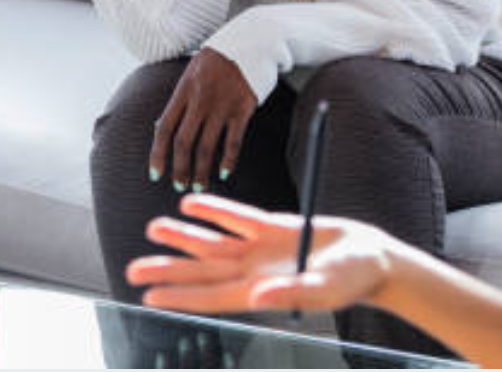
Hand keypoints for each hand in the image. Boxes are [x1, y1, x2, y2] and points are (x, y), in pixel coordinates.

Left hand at [127, 195, 393, 313]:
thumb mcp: (323, 290)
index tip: (149, 295)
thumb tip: (258, 295)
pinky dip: (213, 210)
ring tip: (152, 229)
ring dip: (182, 236)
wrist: (370, 258)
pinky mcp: (273, 227)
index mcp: (260, 292)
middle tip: (132, 268)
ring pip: (212, 242)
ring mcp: (260, 249)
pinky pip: (236, 217)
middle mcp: (253, 271)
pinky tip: (190, 206)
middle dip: (168, 268)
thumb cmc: (351, 281)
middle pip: (202, 269)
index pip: (210, 295)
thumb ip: (290, 292)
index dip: (179, 294)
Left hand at [150, 50, 256, 191]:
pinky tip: (224, 172)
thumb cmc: (217, 59)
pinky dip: (228, 159)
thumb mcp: (191, 73)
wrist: (249, 41)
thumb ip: (180, 100)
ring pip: (207, 146)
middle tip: (179, 185)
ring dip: (201, 170)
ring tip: (199, 185)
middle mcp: (200, 100)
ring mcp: (222, 105)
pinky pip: (233, 141)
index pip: (164, 128)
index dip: (158, 154)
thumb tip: (164, 128)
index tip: (155, 174)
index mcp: (183, 91)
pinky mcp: (242, 109)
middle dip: (179, 168)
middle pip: (184, 142)